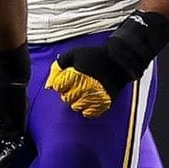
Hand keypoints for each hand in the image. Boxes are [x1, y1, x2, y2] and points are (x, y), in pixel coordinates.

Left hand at [45, 11, 168, 117]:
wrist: (120, 61)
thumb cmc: (95, 56)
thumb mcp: (74, 54)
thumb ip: (58, 67)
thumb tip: (48, 86)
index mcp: (75, 75)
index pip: (58, 87)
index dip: (61, 82)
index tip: (68, 78)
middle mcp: (85, 87)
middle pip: (66, 98)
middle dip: (68, 91)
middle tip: (77, 84)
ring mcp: (95, 96)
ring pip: (76, 106)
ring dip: (77, 100)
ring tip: (84, 91)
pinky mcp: (105, 103)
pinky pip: (90, 113)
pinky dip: (88, 108)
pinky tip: (90, 99)